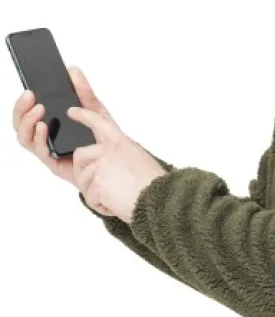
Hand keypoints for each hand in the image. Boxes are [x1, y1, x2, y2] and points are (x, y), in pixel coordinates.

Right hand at [12, 67, 118, 192]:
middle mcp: (46, 135)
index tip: (29, 88)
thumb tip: (73, 70)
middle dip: (21, 108)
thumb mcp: (96, 110)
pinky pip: (38, 150)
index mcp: (53, 121)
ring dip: (27, 121)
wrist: (116, 162)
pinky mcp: (54, 162)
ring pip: (24, 137)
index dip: (24, 101)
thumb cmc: (104, 138)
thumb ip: (84, 92)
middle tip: (29, 95)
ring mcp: (48, 149)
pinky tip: (43, 127)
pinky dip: (38, 137)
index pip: (30, 111)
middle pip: (22, 123)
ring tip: (38, 110)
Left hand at [66, 105, 167, 223]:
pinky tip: (116, 203)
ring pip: (81, 179)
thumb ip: (115, 156)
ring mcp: (103, 163)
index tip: (72, 111)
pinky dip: (101, 205)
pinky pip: (89, 196)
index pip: (99, 120)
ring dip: (95, 193)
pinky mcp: (98, 180)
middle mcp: (111, 148)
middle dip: (80, 173)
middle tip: (100, 186)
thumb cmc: (152, 185)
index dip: (84, 114)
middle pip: (80, 155)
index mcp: (122, 142)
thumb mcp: (136, 161)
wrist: (161, 200)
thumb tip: (89, 162)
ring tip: (117, 196)